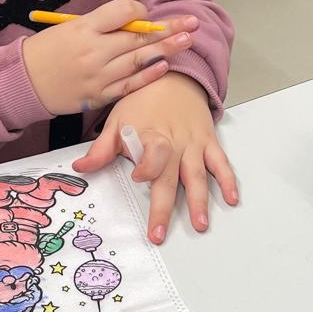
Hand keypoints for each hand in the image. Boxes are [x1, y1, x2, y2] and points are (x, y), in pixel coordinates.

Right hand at [22, 0, 199, 117]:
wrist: (23, 82)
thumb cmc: (46, 51)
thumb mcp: (68, 28)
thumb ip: (100, 25)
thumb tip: (134, 21)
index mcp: (84, 28)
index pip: (122, 12)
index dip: (139, 11)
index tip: (145, 13)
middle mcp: (93, 51)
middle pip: (138, 37)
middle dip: (168, 29)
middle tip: (191, 23)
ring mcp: (98, 75)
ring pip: (139, 60)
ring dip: (166, 50)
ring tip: (186, 41)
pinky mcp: (99, 95)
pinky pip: (129, 85)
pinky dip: (148, 75)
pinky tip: (165, 65)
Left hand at [73, 73, 238, 242]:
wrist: (175, 78)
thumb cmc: (143, 101)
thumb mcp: (117, 120)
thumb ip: (101, 148)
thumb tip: (80, 168)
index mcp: (151, 136)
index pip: (152, 152)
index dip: (148, 165)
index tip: (140, 178)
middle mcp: (174, 144)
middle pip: (171, 178)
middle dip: (165, 207)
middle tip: (159, 233)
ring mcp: (193, 145)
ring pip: (197, 176)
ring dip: (199, 201)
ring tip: (200, 224)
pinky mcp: (208, 144)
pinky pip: (220, 163)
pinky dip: (228, 180)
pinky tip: (232, 198)